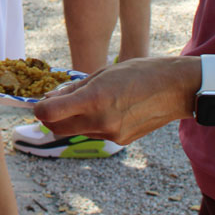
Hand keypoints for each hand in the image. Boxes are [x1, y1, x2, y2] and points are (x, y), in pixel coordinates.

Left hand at [34, 56, 200, 145]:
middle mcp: (101, 121)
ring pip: (76, 131)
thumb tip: (48, 98)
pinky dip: (90, 124)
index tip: (40, 102)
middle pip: (57, 128)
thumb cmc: (137, 73)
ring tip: (87, 102)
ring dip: (72, 120)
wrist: (175, 89)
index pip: (49, 113)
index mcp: (93, 100)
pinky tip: (105, 109)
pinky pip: (94, 134)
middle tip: (54, 103)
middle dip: (51, 117)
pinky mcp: (121, 141)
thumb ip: (72, 89)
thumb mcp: (100, 73)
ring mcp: (112, 134)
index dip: (39, 108)